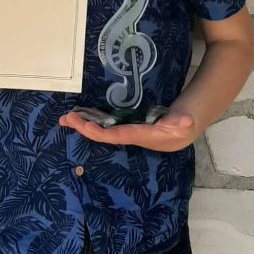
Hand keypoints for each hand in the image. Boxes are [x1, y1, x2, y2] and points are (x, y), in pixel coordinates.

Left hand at [58, 110, 195, 151]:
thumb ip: (182, 122)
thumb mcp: (186, 122)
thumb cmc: (186, 123)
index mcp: (142, 136)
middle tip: (66, 119)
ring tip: (67, 118)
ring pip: (103, 130)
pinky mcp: (129, 125)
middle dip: (85, 128)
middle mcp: (131, 137)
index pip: (116, 136)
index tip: (82, 125)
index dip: (98, 132)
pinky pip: (107, 124)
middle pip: (104, 135)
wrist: (188, 126)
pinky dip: (94, 120)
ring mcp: (129, 132)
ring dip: (85, 124)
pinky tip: (83, 116)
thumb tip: (183, 122)